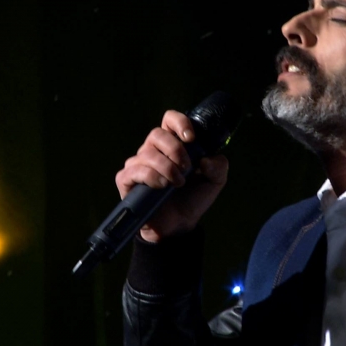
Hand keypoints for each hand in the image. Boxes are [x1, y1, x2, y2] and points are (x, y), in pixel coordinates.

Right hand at [115, 110, 228, 241]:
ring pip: (148, 153)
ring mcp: (137, 164)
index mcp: (172, 144)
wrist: (179, 225)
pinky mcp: (126, 180)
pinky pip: (135, 170)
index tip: (191, 139)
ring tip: (177, 183)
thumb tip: (206, 158)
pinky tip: (162, 187)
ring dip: (167, 168)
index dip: (180, 122)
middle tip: (187, 168)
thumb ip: (218, 166)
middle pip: (157, 134)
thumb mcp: (214, 181)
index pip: (169, 119)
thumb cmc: (192, 199)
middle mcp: (152, 150)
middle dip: (175, 150)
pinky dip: (151, 177)